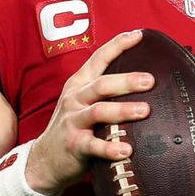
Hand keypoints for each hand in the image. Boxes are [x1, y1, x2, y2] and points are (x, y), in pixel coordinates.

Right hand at [26, 30, 152, 195]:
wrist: (44, 161)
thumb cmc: (74, 126)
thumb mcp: (83, 102)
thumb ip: (107, 90)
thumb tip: (146, 78)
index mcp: (79, 84)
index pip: (98, 59)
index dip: (118, 45)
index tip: (138, 35)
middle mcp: (75, 99)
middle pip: (102, 84)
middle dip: (127, 81)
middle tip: (150, 81)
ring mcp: (73, 121)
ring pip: (98, 111)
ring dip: (123, 110)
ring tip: (145, 111)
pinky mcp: (74, 145)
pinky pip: (94, 145)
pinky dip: (110, 148)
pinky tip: (126, 150)